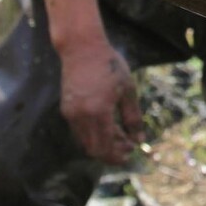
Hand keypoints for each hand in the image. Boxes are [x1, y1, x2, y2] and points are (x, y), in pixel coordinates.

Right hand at [57, 39, 143, 163]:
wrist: (82, 49)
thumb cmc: (110, 65)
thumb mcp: (128, 89)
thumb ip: (133, 117)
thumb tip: (139, 139)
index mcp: (99, 111)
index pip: (105, 148)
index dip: (118, 156)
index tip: (130, 153)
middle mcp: (81, 116)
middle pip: (94, 149)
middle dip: (112, 152)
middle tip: (128, 146)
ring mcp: (71, 114)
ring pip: (85, 142)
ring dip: (102, 144)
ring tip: (121, 134)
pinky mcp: (66, 110)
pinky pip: (79, 132)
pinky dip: (93, 134)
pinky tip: (108, 126)